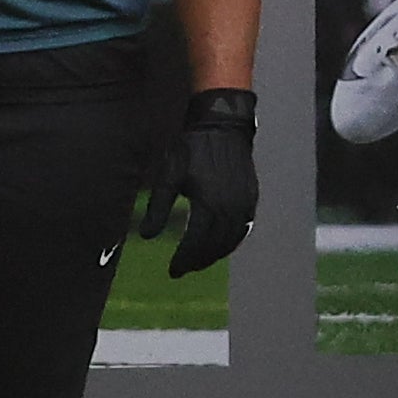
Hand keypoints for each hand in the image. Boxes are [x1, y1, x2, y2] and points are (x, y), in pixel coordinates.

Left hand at [137, 88, 257, 277]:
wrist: (222, 126)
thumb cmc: (191, 149)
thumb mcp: (168, 176)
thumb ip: (158, 209)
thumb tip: (146, 237)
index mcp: (209, 204)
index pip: (195, 244)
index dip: (183, 260)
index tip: (171, 271)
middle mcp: (230, 208)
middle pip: (215, 247)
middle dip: (198, 262)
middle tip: (182, 269)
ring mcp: (245, 204)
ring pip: (231, 241)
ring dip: (215, 255)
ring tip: (198, 261)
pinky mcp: (252, 198)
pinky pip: (243, 228)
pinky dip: (231, 241)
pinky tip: (218, 244)